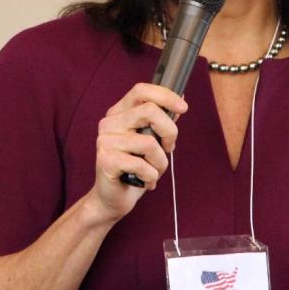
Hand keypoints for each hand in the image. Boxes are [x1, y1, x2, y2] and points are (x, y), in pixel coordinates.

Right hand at [89, 83, 185, 221]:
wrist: (112, 199)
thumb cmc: (134, 169)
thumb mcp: (151, 141)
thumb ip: (161, 122)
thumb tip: (181, 99)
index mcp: (119, 113)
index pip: (141, 91)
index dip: (165, 95)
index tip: (183, 108)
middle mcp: (109, 123)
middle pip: (150, 111)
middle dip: (170, 131)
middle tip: (169, 148)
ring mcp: (105, 141)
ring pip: (150, 143)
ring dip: (160, 162)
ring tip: (153, 171)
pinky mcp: (106, 160)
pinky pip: (143, 165)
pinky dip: (151, 177)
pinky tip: (146, 182)